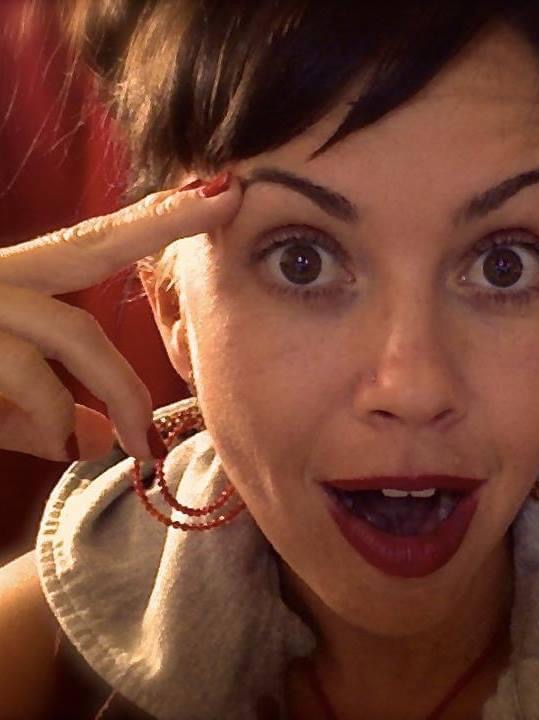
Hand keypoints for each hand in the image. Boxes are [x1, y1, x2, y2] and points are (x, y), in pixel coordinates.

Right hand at [0, 172, 241, 461]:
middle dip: (162, 220)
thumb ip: (46, 418)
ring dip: (117, 391)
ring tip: (136, 444)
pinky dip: (52, 421)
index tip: (216, 190)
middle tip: (227, 203)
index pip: (90, 242)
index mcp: (7, 286)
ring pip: (69, 333)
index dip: (154, 219)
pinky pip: (23, 380)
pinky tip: (58, 445)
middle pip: (87, 241)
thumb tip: (104, 440)